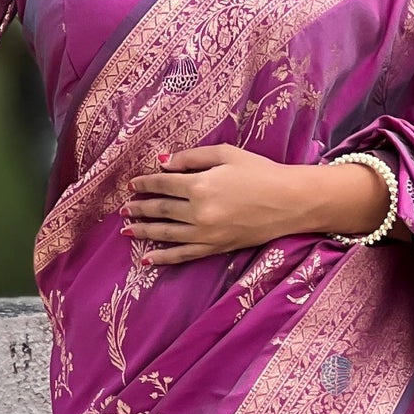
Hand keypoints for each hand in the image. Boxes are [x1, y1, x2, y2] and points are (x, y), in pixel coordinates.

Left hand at [124, 146, 387, 265]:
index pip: (162, 184)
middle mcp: (198, 211)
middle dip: (140, 208)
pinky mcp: (216, 248)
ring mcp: (206, 233)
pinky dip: (163, 258)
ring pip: (166, 233)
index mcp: (199, 185)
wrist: (290, 202)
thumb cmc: (260, 172)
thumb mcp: (227, 154)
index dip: (145, 184)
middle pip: (160, 209)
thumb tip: (163, 163)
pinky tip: (147, 258)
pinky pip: (183, 255)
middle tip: (124, 209)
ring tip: (126, 230)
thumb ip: (193, 157)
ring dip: (144, 231)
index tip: (132, 185)